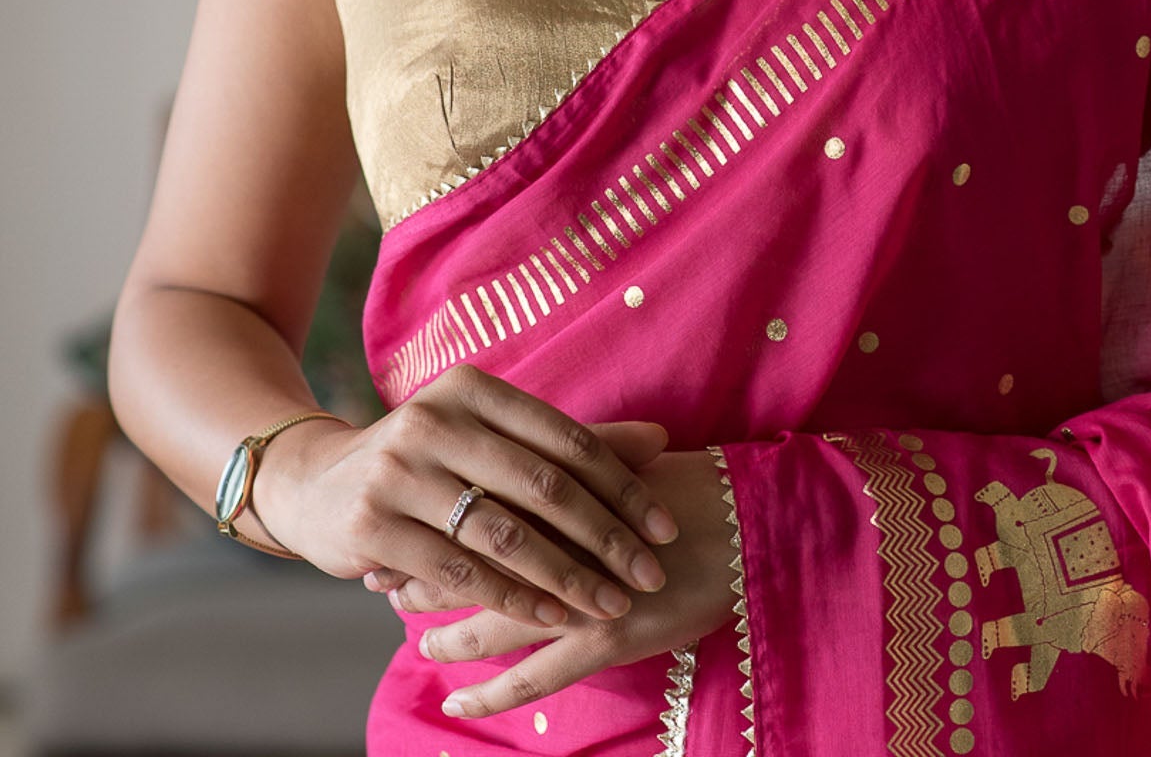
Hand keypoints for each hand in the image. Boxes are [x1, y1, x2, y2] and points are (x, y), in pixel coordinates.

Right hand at [248, 365, 679, 629]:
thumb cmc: (427, 460)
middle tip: (649, 575)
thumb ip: (568, 443)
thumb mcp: (489, 437)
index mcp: (473, 388)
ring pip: (504, 534)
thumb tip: (661, 438)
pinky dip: (512, 598)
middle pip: (542, 486)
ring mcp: (399, 471)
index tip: (665, 529)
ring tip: (609, 605)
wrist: (313, 485)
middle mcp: (435, 419)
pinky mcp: (372, 525)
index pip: (566, 439)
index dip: (623, 486)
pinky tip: (550, 618)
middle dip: (605, 538)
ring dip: (566, 577)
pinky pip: (459, 572)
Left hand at [386, 448, 737, 720]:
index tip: (399, 528)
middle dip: (425, 573)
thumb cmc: (686, 488)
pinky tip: (458, 703)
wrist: (748, 521)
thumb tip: (508, 465)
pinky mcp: (604, 635)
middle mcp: (562, 539)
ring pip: (492, 620)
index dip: (434, 520)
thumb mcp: (621, 462)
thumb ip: (566, 464)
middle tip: (387, 583)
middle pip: (472, 560)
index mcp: (560, 491)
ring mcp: (580, 592)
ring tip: (419, 638)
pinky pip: (533, 677)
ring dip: (448, 631)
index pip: (476, 506)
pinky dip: (491, 693)